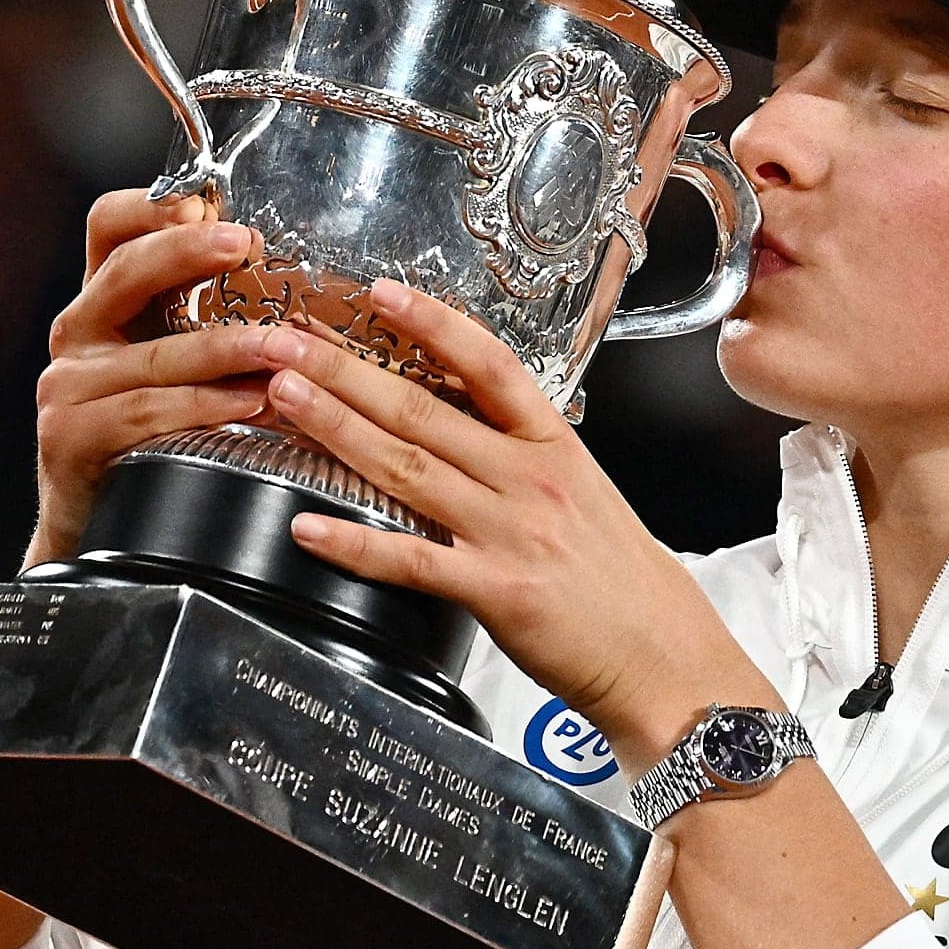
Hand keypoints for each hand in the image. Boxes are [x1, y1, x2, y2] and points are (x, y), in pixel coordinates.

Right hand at [28, 190, 304, 565]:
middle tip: (244, 245)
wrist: (104, 533)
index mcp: (106, 305)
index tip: (204, 206)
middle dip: (187, 254)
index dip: (150, 207)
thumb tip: (292, 280)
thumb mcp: (181, 366)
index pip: (109, 228)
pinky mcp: (71, 437)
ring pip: (155, 355)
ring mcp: (68, 387)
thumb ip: (211, 320)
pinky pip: (148, 413)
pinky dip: (205, 407)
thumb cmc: (159, 441)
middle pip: (124, 272)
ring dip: (225, 347)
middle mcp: (78, 335)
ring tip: (282, 345)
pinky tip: (252, 403)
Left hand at [267, 278, 769, 769]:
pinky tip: (307, 526)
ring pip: (407, 468)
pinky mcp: (496, 591)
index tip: (380, 293)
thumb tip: (466, 420)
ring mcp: (511, 533)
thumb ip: (523, 457)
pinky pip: (411, 559)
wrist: (664, 655)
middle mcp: (529, 480)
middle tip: (286, 341)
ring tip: (283, 398)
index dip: (432, 324)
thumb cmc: (621, 582)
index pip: (489, 365)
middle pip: (424, 409)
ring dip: (336, 428)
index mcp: (554, 447)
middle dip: (345, 369)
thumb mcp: (584, 494)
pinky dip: (354, 542)